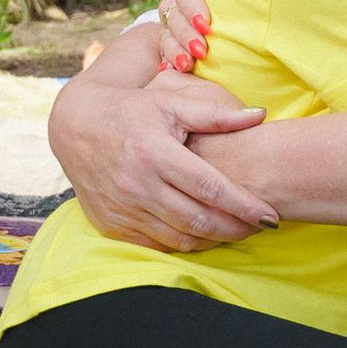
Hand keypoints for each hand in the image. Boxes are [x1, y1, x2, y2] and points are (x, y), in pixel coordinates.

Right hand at [45, 41, 273, 248]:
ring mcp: (123, 208)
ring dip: (214, 239)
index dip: (244, 205)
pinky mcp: (112, 224)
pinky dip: (185, 243)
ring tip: (238, 231)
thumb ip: (215, 114)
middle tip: (261, 227)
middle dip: (236, 228)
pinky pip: (157, 244)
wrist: (75, 127)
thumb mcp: (170, 103)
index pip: (210, 187)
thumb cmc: (131, 111)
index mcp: (155, 152)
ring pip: (180, 238)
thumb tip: (260, 116)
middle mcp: (137, 185)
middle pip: (199, 219)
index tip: (271, 215)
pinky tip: (204, 234)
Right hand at [155, 0, 212, 73]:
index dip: (194, 9)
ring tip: (188, 65)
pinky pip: (166, 52)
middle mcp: (176, 3)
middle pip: (175, 19)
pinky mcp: (171, 41)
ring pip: (168, 37)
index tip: (207, 25)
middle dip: (187, 35)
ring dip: (177, 52)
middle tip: (202, 51)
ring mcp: (171, 23)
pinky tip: (173, 71)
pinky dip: (170, 62)